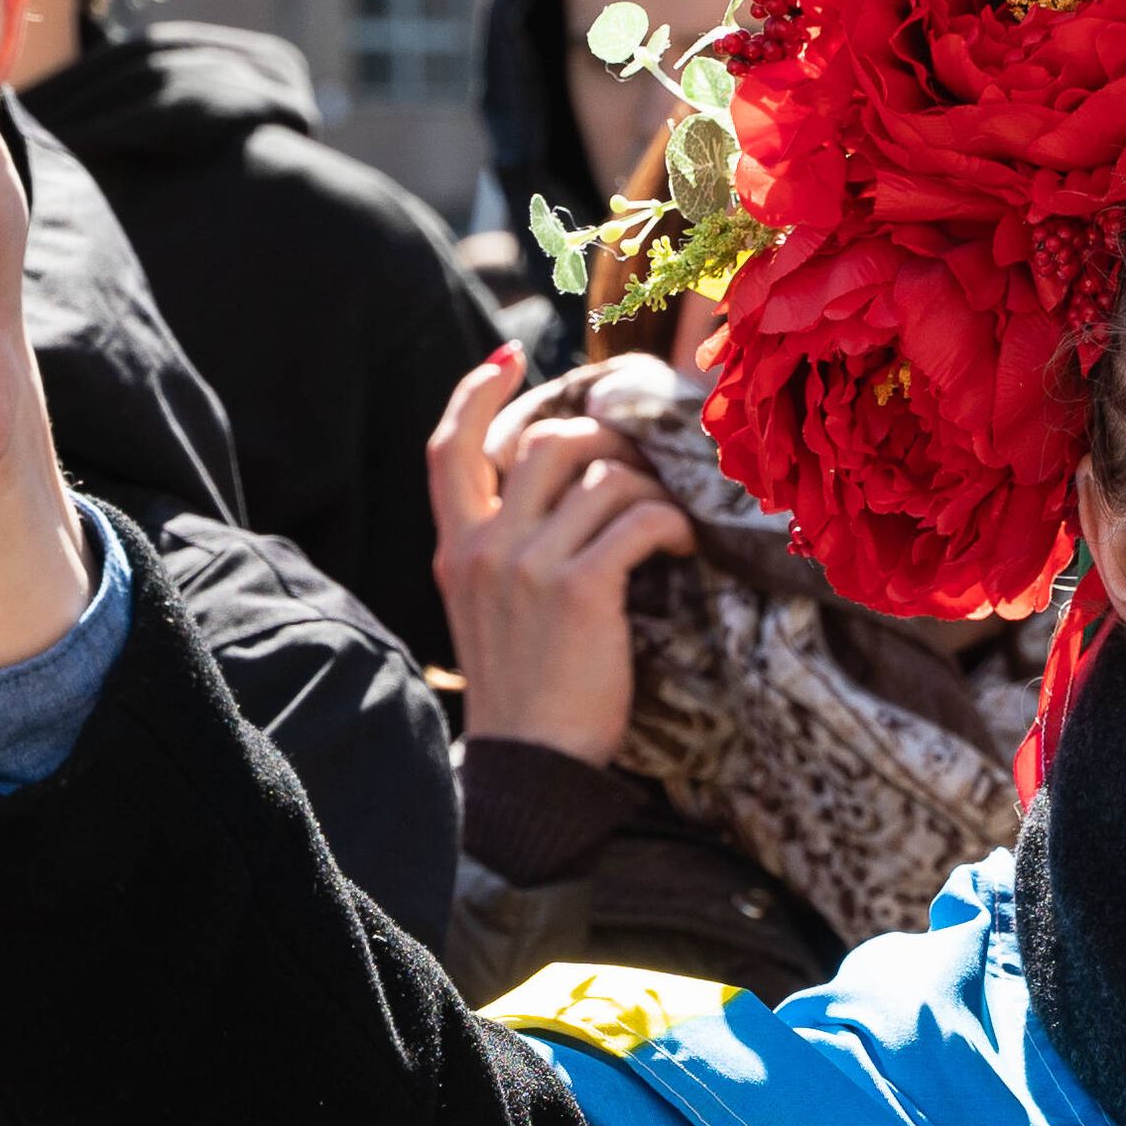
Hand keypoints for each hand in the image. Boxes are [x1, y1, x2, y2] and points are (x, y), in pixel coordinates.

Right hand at [428, 349, 701, 764]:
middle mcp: (484, 547)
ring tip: (663, 522)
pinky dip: (669, 524)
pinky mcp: (579, 590)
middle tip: (637, 468)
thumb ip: (506, 550)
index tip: (508, 359)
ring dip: (647, 487)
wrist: (532, 767)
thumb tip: (561, 492)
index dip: (475, 395)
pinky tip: (677, 546)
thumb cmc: (527, 691)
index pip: (447, 448)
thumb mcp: (489, 611)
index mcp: (455, 548)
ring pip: (603, 474)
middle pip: (546, 441)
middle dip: (605, 439)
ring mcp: (528, 566)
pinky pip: (639, 518)